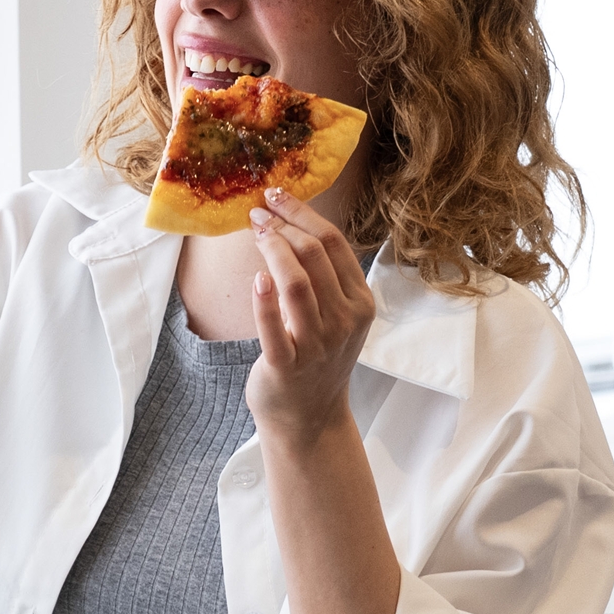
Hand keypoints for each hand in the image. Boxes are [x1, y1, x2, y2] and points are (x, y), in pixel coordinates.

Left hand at [245, 187, 375, 442]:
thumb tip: (290, 223)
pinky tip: (256, 280)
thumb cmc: (316, 357)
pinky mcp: (287, 365)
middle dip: (283, 226)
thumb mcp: (334, 314)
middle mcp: (344, 320)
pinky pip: (274, 327)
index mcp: (359, 301)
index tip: (276, 196)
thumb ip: (322, 276)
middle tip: (256, 212)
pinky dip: (265, 301)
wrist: (308, 417)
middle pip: (316, 255)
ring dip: (272, 250)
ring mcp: (318, 344)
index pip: (334, 243)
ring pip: (296, 283)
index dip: (302, 214)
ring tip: (254, 231)